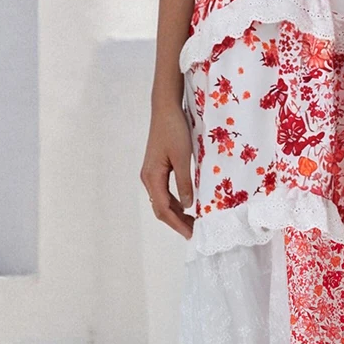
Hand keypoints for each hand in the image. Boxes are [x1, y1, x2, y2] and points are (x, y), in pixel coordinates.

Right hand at [140, 103, 195, 237]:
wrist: (166, 109)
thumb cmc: (174, 130)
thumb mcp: (182, 157)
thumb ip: (185, 182)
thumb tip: (188, 205)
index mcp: (152, 177)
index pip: (164, 209)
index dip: (177, 224)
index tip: (191, 234)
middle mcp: (148, 178)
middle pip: (161, 208)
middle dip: (177, 222)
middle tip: (195, 232)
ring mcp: (152, 173)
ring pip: (162, 200)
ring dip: (176, 213)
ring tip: (193, 221)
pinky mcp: (157, 168)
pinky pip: (164, 191)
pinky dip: (175, 201)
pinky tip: (187, 204)